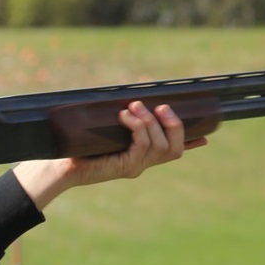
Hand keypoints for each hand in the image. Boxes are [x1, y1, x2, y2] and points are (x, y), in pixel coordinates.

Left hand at [13, 101, 206, 210]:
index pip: (174, 150)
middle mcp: (142, 163)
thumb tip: (129, 96)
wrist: (58, 165)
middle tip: (159, 106)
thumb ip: (121, 117)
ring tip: (133, 106)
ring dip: (149, 121)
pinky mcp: (124, 168)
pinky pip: (142, 146)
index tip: (206, 136)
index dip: (192, 142)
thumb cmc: (77, 144)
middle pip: (175, 148)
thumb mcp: (105, 126)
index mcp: (142, 155)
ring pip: (160, 145)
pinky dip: (137, 127)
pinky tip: (125, 116)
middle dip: (174, 124)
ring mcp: (135, 167)